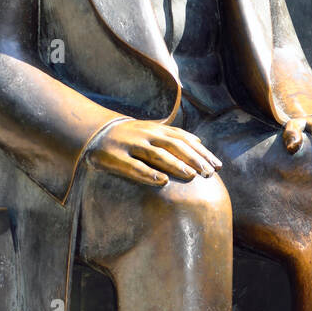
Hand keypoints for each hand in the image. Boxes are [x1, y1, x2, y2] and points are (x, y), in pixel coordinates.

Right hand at [85, 118, 222, 187]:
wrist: (94, 133)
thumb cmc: (129, 136)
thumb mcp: (150, 131)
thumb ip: (173, 136)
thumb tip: (199, 142)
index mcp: (156, 129)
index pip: (184, 139)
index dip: (202, 152)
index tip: (218, 166)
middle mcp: (145, 134)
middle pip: (174, 145)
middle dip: (193, 159)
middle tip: (209, 173)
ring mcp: (130, 144)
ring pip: (157, 154)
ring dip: (176, 164)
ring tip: (192, 175)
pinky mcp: (114, 156)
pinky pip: (133, 166)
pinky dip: (148, 173)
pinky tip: (162, 181)